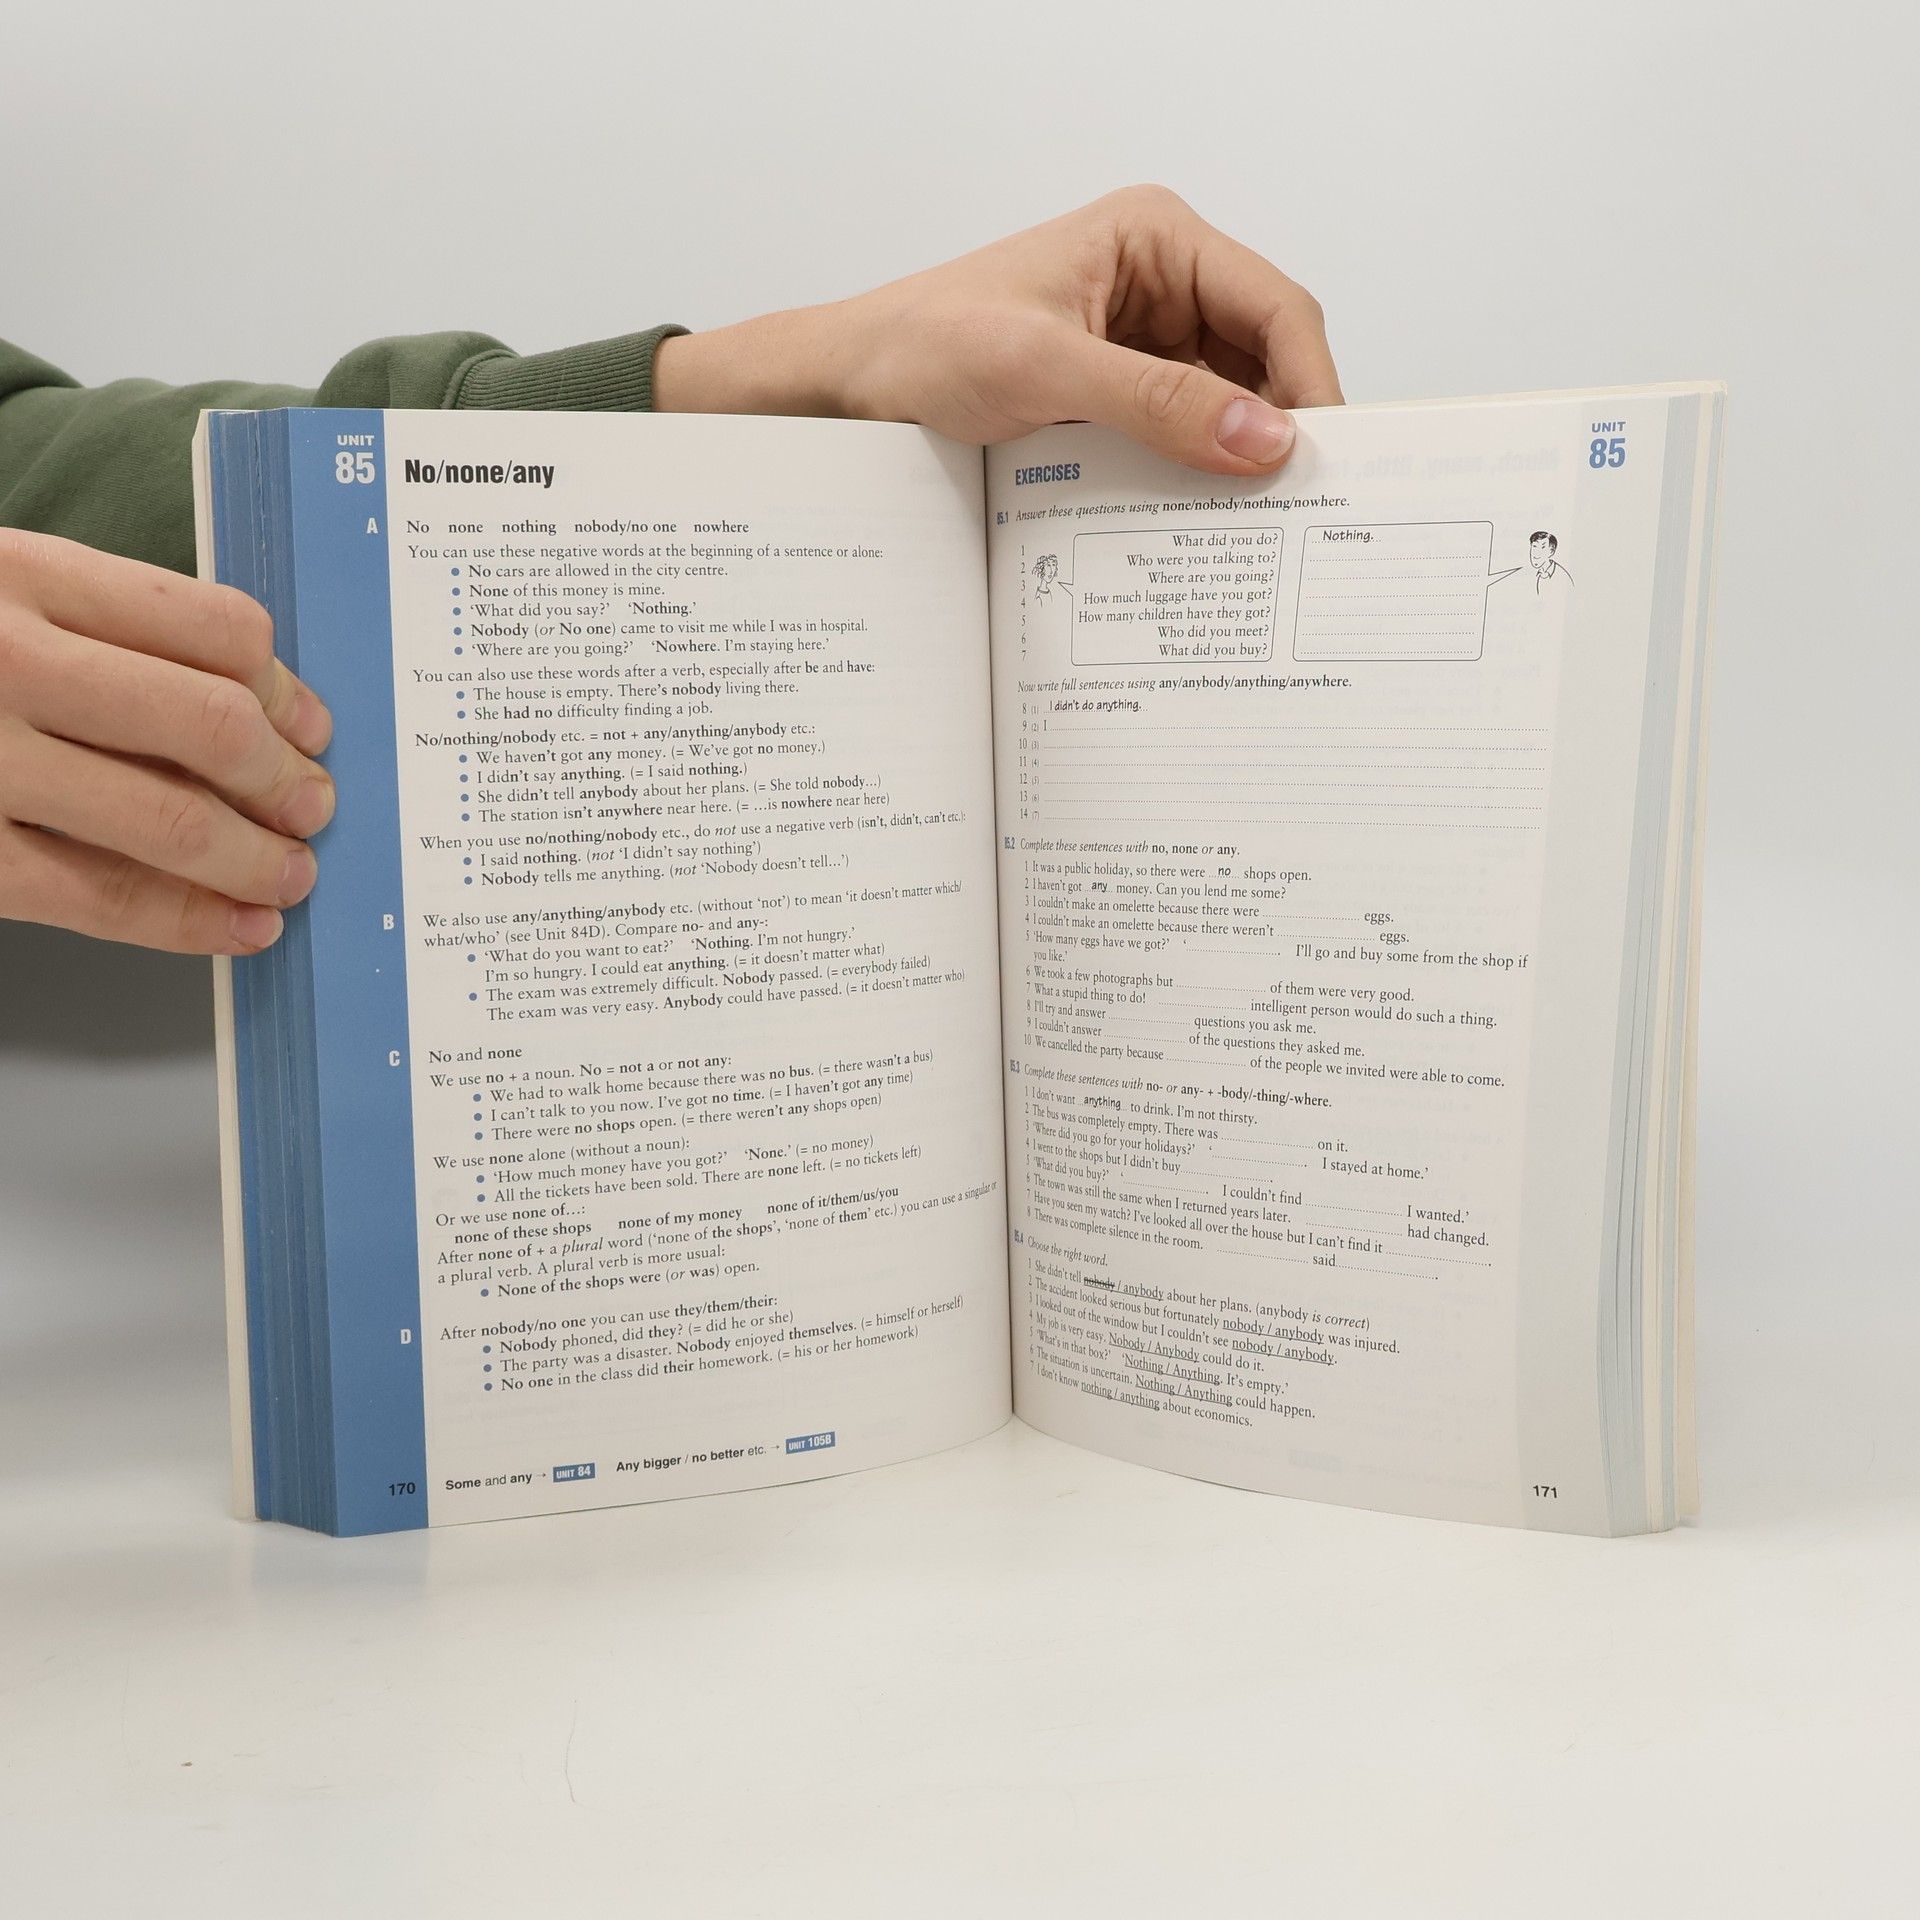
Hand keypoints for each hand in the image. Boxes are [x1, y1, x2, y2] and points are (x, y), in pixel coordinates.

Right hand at [0, 528, 333, 953]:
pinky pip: (97, 896)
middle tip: (315, 810)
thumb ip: (104, 627)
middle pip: (212, 726)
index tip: (312, 728)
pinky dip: (188, 921)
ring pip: (168, 821)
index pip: (216, 629)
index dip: (287, 691)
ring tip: (291, 876)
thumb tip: (257, 709)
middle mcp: (4, 660)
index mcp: (24, 574)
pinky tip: (238, 927)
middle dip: (288, 783)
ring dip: (256, 861)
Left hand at [654, 184, 1340, 473]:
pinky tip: (1202, 521)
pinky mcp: (1115, 398)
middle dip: (1283, 427)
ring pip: (1229, 406)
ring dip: (1240, 460)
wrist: (844, 389)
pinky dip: (1197, 476)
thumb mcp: (1045, 371)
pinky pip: (1182, 437)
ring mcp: (1140, 344)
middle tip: (1302, 508)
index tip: (1325, 460)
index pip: (1275, 307)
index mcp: (1155, 238)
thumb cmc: (922, 348)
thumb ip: (1159, 405)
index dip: (1311, 383)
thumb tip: (1265, 439)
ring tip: (1258, 526)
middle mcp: (1160, 283)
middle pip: (1264, 359)